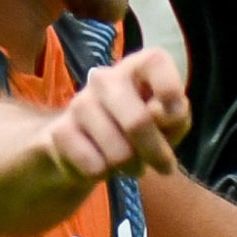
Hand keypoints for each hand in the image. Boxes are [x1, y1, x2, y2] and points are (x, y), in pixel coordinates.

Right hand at [38, 48, 191, 183]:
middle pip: (138, 121)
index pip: (155, 61)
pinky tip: (103, 165)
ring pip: (118, 151)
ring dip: (132, 167)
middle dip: (156, 152)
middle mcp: (105, 78)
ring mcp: (79, 103)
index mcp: (136, 67)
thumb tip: (158, 113)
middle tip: (163, 166)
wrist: (87, 148)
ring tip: (130, 164)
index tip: (173, 118)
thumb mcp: (169, 124)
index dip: (170, 91)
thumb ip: (175, 115)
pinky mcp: (60, 131)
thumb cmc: (140, 129)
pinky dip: (106, 174)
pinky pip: (94, 166)